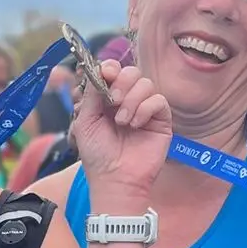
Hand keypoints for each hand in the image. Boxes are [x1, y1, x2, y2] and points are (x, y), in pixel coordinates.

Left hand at [73, 66, 171, 205]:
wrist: (114, 179)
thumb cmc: (97, 155)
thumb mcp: (85, 121)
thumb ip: (91, 94)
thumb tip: (101, 69)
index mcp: (108, 100)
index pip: (114, 71)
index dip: (111, 68)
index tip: (106, 74)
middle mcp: (128, 101)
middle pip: (132, 72)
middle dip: (122, 82)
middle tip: (113, 100)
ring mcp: (145, 110)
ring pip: (146, 84)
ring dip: (131, 100)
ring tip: (122, 122)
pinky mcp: (161, 120)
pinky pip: (159, 101)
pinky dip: (145, 109)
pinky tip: (136, 125)